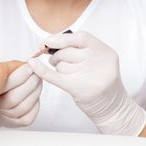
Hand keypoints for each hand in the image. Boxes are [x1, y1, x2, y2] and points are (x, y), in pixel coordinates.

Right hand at [0, 63, 41, 127]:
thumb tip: (23, 63)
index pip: (4, 82)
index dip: (20, 72)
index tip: (29, 64)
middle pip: (15, 96)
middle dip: (30, 81)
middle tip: (37, 71)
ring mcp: (4, 117)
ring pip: (24, 106)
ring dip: (35, 91)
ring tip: (38, 80)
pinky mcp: (14, 124)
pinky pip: (28, 118)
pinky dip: (35, 106)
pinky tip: (35, 96)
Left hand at [27, 31, 145, 135]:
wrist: (113, 108)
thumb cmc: (99, 79)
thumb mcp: (96, 59)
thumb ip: (76, 48)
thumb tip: (46, 42)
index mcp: (104, 51)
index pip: (79, 37)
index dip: (61, 38)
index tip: (48, 42)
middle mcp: (100, 62)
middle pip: (67, 52)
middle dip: (57, 57)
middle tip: (59, 62)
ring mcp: (91, 76)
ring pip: (61, 65)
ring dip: (59, 69)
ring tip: (69, 75)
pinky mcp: (80, 89)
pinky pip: (54, 76)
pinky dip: (40, 70)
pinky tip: (32, 64)